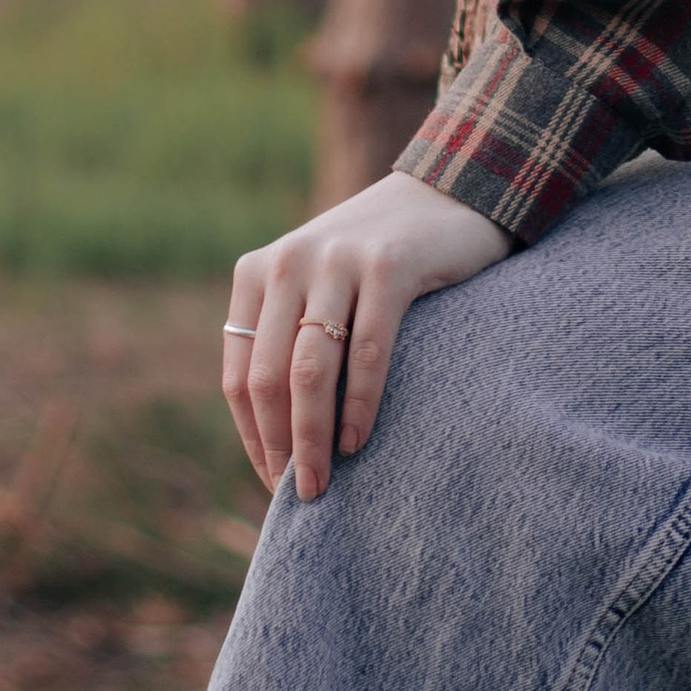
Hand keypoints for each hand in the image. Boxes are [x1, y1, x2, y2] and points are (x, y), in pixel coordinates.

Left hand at [224, 171, 512, 498]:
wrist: (451, 194)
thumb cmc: (381, 262)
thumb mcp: (318, 288)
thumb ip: (290, 341)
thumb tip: (276, 440)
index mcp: (257, 273)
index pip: (240, 376)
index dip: (252, 438)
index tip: (273, 482)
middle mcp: (288, 263)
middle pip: (269, 379)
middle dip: (280, 447)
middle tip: (300, 496)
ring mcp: (337, 262)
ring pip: (309, 371)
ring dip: (313, 438)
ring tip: (323, 482)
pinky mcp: (389, 266)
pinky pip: (366, 352)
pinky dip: (359, 406)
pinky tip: (360, 440)